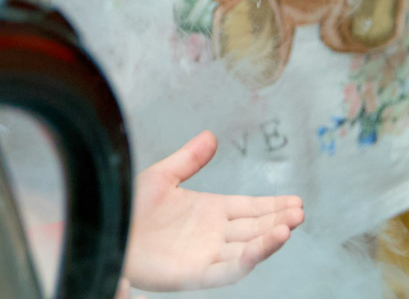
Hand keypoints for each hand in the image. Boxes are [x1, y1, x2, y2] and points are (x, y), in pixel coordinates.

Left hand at [123, 132, 304, 290]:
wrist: (108, 227)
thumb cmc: (131, 208)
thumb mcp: (163, 176)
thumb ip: (189, 159)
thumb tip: (211, 136)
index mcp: (210, 211)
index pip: (250, 208)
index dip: (273, 205)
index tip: (296, 200)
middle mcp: (213, 234)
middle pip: (255, 228)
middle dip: (278, 220)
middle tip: (300, 212)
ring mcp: (207, 254)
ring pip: (247, 249)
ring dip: (270, 239)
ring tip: (290, 225)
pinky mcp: (196, 272)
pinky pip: (228, 269)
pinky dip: (248, 259)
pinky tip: (263, 245)